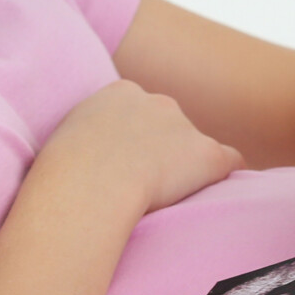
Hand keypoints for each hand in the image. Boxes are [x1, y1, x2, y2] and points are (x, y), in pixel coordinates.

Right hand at [36, 79, 241, 218]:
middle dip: (163, 150)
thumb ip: (84, 138)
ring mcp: (185, 128)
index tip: (123, 167)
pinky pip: (230, 162)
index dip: (134, 142)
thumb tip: (87, 157)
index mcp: (121, 94)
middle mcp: (158, 102)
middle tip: (144, 186)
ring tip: (165, 200)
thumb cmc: (65, 173)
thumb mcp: (65, 139)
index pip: (140, 112)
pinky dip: (224, 178)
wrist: (88, 183)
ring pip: (196, 148)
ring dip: (186, 169)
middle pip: (171, 125)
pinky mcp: (207, 155)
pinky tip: (213, 196)